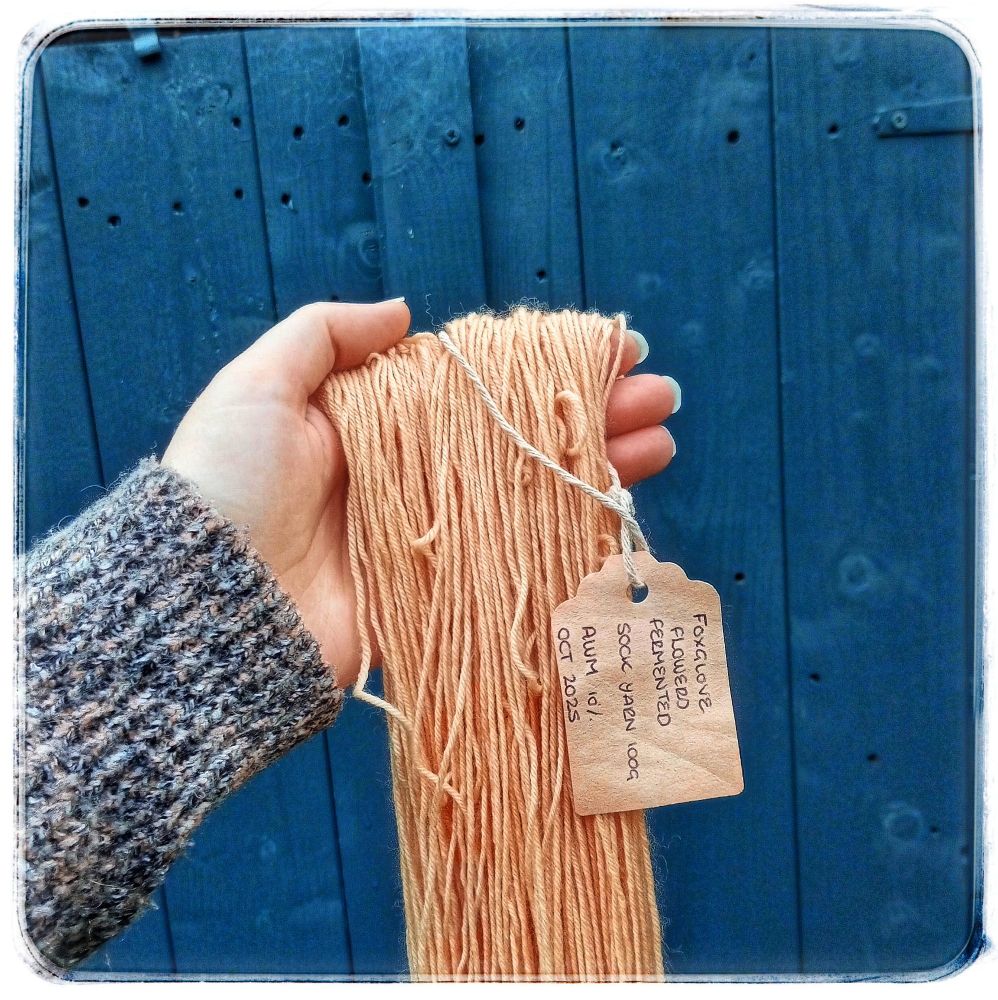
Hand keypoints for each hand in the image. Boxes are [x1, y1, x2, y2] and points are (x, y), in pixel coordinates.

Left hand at [163, 300, 677, 685]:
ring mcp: (434, 535)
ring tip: (660, 443)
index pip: (482, 387)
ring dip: (598, 466)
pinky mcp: (441, 593)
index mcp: (380, 425)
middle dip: (592, 414)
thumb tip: (404, 311)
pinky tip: (619, 509)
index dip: (545, 367)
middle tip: (660, 396)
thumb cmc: (225, 483)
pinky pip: (517, 560)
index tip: (609, 349)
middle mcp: (415, 476)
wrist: (207, 606)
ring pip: (532, 491)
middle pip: (520, 436)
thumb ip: (327, 333)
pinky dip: (568, 536)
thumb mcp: (259, 384)